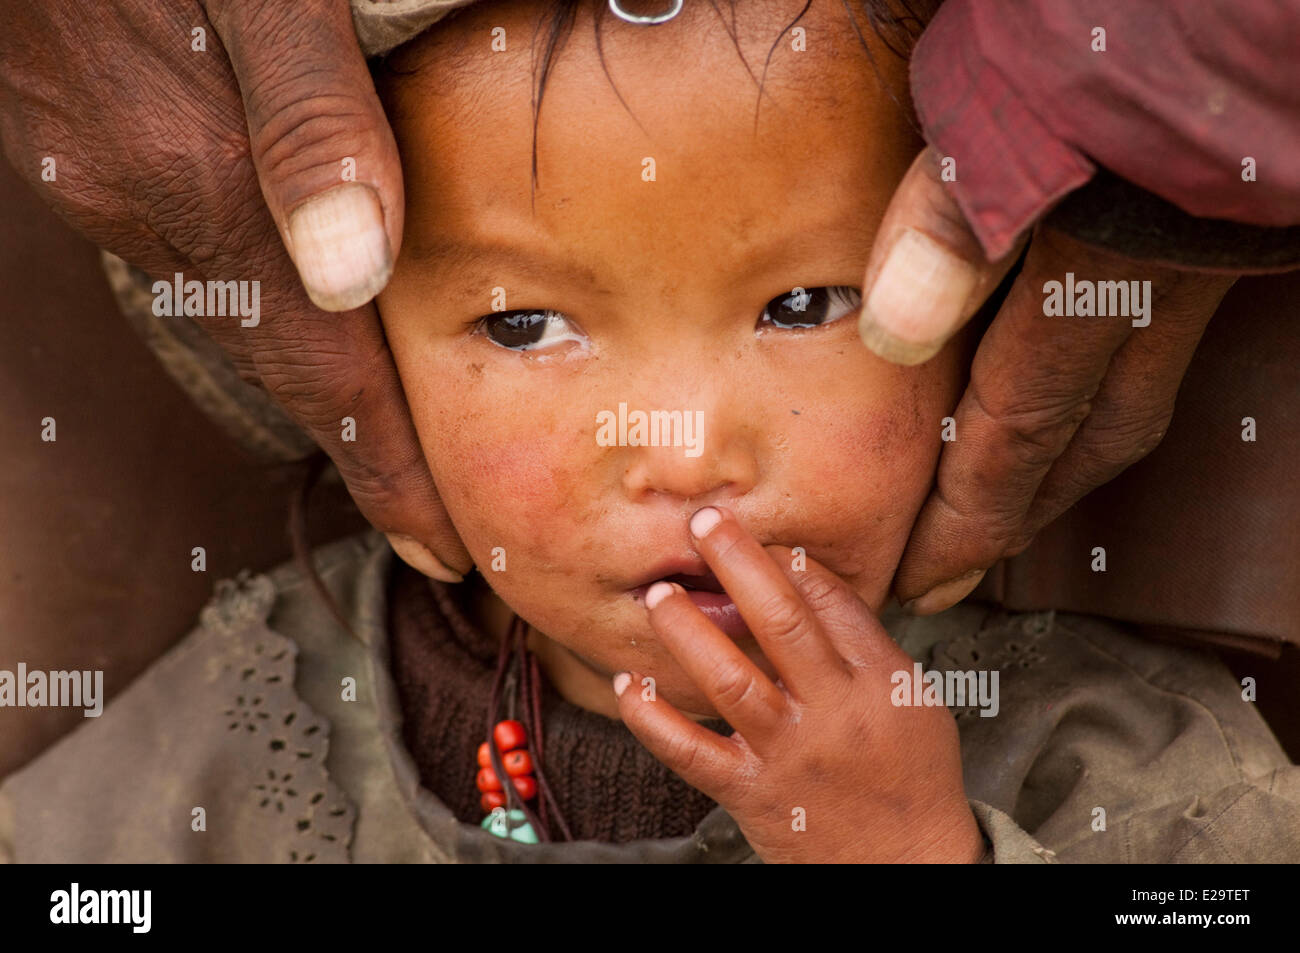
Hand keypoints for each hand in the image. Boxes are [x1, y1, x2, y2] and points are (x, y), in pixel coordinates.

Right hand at [0, 0, 469, 578]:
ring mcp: (104, 178)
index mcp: (205, 180)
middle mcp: (148, 203)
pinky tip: (290, 284)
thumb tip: (353, 265)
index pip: (322, 373)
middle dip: (360, 442)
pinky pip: (191, 248)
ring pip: (234, 307)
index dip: (385, 470)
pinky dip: (256, 288)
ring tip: (376, 421)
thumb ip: (307, 114)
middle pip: (282, 360)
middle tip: (424, 511)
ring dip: (309, 368)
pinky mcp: (82, 142)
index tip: (438, 547)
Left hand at [614, 505, 984, 863]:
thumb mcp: (911, 701)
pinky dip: (653, 719)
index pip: (832, 602)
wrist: (908, 867)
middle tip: (703, 524)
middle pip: (781, 622)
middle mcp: (834, 713)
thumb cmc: (911, 778)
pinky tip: (630, 684)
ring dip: (688, 632)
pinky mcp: (751, 793)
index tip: (759, 535)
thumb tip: (806, 580)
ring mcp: (789, 754)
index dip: (789, 559)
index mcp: (881, 682)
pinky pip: (691, 752)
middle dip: (738, 564)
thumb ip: (863, 645)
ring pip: (730, 680)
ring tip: (659, 594)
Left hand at [856, 148, 1237, 612]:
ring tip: (996, 507)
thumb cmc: (1095, 40)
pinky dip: (1095, 396)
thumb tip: (898, 331)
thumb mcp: (1000, 118)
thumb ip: (953, 226)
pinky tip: (1059, 394)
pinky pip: (1148, 350)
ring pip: (1128, 401)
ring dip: (1056, 466)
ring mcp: (1203, 254)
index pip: (1021, 434)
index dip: (966, 518)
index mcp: (1107, 271)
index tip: (921, 578)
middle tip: (954, 571)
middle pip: (1087, 441)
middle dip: (1013, 516)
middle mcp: (1169, 283)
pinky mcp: (1213, 223)